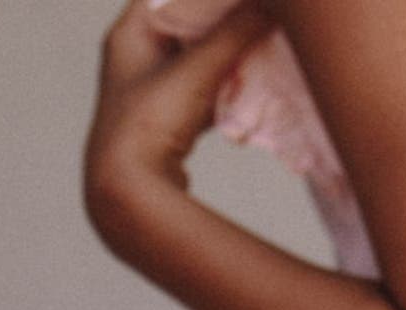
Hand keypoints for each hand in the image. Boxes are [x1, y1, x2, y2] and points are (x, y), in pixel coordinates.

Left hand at [84, 0, 277, 245]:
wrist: (127, 195)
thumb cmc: (151, 124)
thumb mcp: (198, 68)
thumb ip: (238, 29)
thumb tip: (277, 3)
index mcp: (130, 32)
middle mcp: (135, 55)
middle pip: (190, 19)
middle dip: (227, 15)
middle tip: (265, 11)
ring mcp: (152, 87)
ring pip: (200, 53)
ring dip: (231, 49)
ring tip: (267, 39)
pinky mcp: (168, 116)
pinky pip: (204, 85)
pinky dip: (227, 81)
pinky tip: (253, 82)